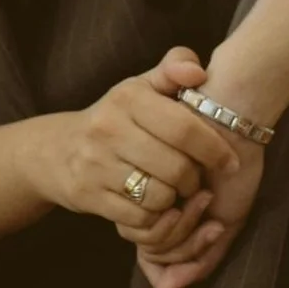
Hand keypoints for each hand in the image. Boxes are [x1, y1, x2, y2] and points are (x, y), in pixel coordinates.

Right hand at [33, 50, 239, 249]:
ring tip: (177, 193)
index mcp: (128, 98)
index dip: (215, 149)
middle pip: (176, 168)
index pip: (184, 127)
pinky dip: (155, 218)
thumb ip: (173, 69)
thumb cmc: (115, 117)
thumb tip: (199, 72)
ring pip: (159, 196)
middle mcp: (108, 128)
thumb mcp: (141, 87)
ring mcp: (96, 164)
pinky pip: (138, 218)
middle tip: (198, 181)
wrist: (56, 150)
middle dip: (195, 180)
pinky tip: (157, 207)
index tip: (231, 162)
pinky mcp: (89, 196)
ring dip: (176, 201)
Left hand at [136, 131, 264, 287]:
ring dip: (187, 236)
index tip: (217, 233)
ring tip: (209, 202)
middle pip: (157, 257)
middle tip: (216, 224)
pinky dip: (179, 224)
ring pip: (153, 248)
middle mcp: (152, 208)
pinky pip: (149, 228)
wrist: (232, 121)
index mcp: (169, 214)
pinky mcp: (138, 182)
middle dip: (190, 248)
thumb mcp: (227, 221)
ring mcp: (144, 196)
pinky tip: (201, 198)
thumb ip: (201, 261)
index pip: (162, 260)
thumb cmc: (234, 165)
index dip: (187, 262)